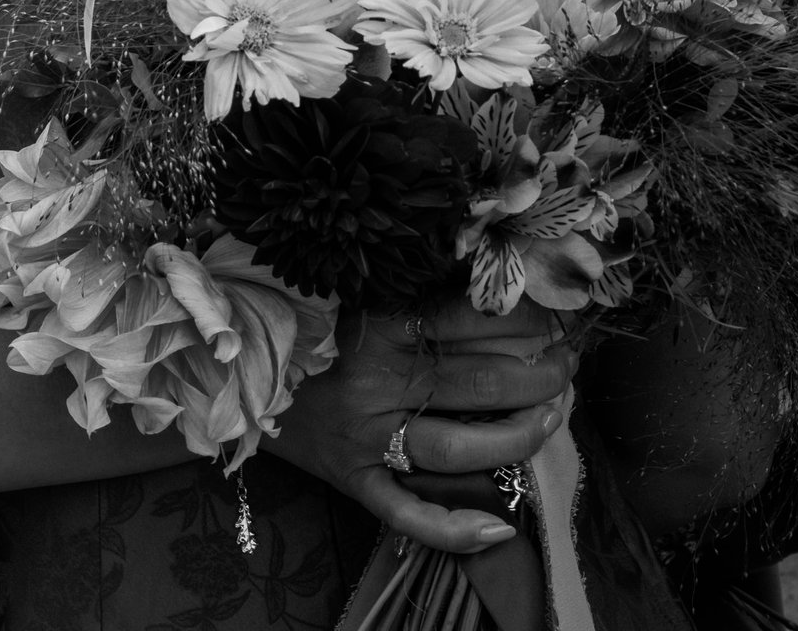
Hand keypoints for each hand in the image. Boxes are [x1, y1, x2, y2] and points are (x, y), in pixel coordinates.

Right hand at [264, 297, 572, 554]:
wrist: (230, 367)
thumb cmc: (298, 321)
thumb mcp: (349, 289)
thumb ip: (406, 284)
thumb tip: (478, 269)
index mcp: (376, 324)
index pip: (468, 318)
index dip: (524, 316)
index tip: (554, 313)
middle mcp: (374, 381)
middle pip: (479, 382)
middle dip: (540, 375)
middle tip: (568, 366)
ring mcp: (364, 436)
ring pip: (458, 448)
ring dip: (518, 437)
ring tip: (552, 418)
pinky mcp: (352, 477)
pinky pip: (406, 512)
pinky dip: (453, 529)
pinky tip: (499, 529)